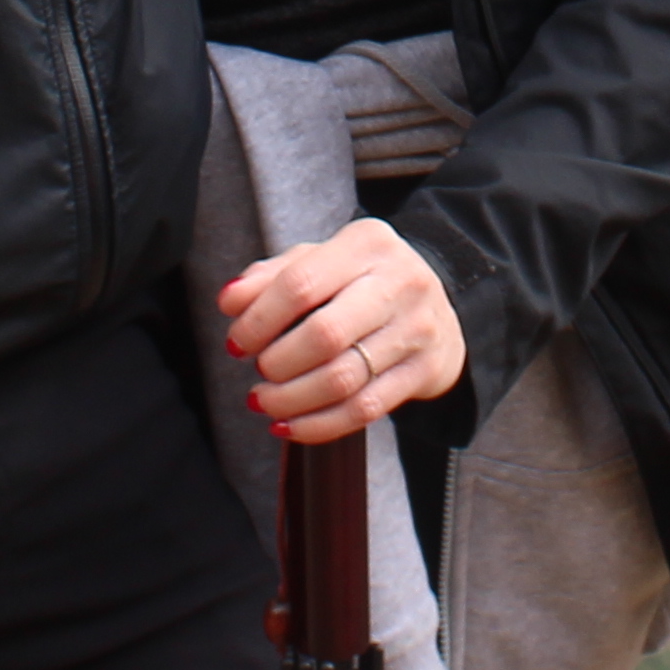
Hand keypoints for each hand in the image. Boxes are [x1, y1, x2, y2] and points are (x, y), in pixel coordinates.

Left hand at [220, 217, 465, 443]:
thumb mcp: (321, 261)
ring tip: (264, 401)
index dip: (258, 320)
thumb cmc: (363, 281)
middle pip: (324, 335)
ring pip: (343, 379)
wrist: (439, 306)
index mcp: (367, 243)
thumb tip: (230, 302)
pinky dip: (318, 425)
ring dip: (291, 399)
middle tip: (259, 370)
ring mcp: (418, 329)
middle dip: (277, 362)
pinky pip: (364, 409)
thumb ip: (272, 276)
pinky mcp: (425, 371)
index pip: (300, 284)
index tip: (236, 342)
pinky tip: (289, 425)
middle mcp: (400, 282)